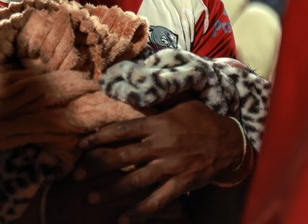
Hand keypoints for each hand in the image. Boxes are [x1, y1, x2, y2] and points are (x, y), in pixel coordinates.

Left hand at [75, 100, 244, 221]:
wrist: (230, 140)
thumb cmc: (203, 119)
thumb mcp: (181, 104)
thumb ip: (158, 106)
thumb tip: (139, 95)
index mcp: (157, 124)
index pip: (121, 130)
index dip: (98, 138)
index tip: (81, 146)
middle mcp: (160, 145)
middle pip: (121, 156)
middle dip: (96, 166)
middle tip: (77, 175)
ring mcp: (170, 166)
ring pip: (134, 180)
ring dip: (111, 191)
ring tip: (92, 198)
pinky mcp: (181, 183)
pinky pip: (156, 201)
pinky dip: (138, 212)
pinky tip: (123, 219)